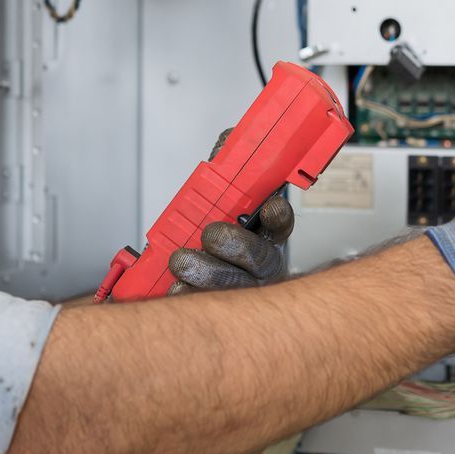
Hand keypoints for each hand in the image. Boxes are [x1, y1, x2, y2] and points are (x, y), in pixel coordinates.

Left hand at [167, 128, 295, 292]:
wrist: (181, 282)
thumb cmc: (212, 237)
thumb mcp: (221, 198)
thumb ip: (226, 168)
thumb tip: (229, 140)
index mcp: (263, 233)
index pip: (280, 222)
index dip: (277, 215)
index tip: (268, 206)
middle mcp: (261, 265)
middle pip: (260, 258)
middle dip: (234, 243)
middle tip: (210, 233)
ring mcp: (244, 292)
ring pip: (233, 285)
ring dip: (205, 271)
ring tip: (180, 261)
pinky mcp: (221, 313)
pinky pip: (207, 308)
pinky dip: (186, 296)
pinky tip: (174, 288)